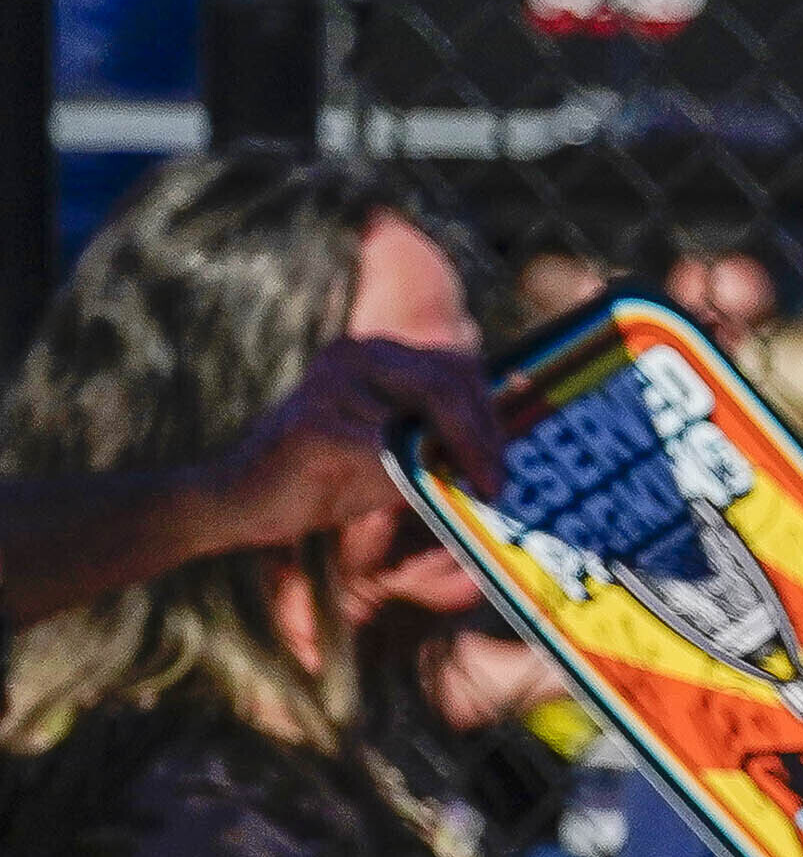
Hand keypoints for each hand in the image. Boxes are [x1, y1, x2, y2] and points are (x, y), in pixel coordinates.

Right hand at [199, 336, 504, 549]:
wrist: (244, 503)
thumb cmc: (328, 480)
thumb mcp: (398, 456)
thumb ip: (440, 445)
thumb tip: (503, 457)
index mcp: (376, 353)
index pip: (455, 367)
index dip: (491, 416)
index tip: (504, 464)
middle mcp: (355, 354)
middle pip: (447, 384)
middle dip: (483, 438)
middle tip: (498, 485)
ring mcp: (331, 383)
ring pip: (424, 414)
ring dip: (457, 459)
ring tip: (475, 493)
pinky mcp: (314, 423)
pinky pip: (386, 451)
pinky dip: (413, 478)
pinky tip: (425, 500)